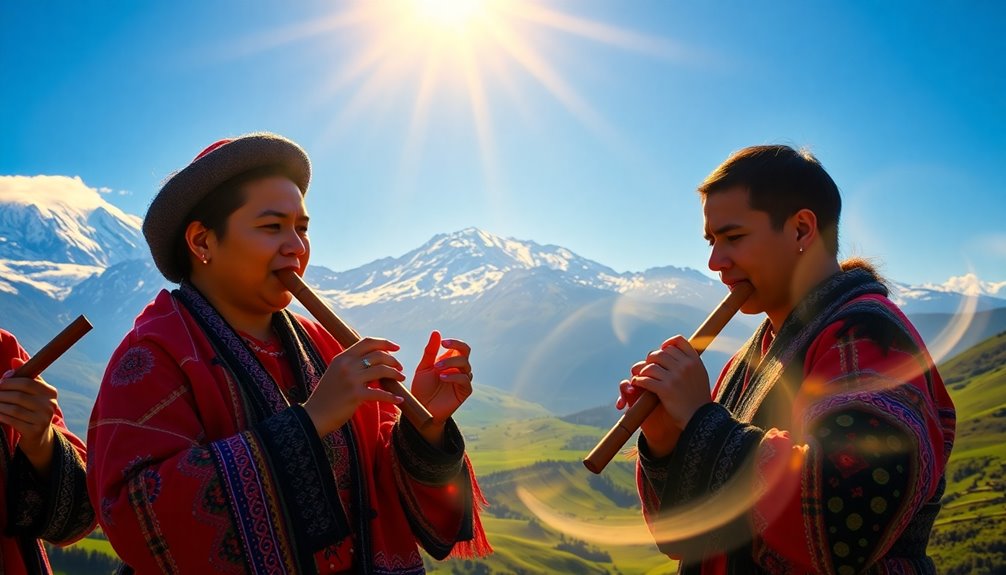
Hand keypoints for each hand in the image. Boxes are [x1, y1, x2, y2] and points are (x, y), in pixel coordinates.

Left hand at [0, 358, 56, 475]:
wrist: (39, 436)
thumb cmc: (32, 409)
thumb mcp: (33, 392)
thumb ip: (25, 376)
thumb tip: (15, 361)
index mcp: (51, 393)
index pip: (28, 383)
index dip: (10, 381)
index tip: (0, 382)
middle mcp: (50, 405)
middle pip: (19, 396)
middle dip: (2, 393)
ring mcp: (43, 419)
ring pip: (13, 408)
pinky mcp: (34, 431)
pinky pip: (12, 420)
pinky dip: (1, 415)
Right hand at [304, 337, 405, 436]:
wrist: (314, 415)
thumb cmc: (327, 396)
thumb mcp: (336, 373)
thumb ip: (352, 365)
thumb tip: (374, 362)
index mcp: (342, 357)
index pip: (367, 342)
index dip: (384, 343)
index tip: (396, 348)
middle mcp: (347, 365)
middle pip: (378, 355)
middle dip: (393, 360)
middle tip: (400, 368)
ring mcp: (351, 379)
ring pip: (381, 370)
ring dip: (395, 374)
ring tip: (401, 379)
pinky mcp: (355, 395)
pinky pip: (380, 393)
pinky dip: (392, 397)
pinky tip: (399, 399)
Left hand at [410, 331, 472, 444]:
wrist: (421, 409)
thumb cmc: (422, 388)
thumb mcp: (424, 367)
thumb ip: (430, 351)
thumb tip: (436, 332)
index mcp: (451, 360)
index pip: (460, 346)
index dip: (454, 342)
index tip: (443, 342)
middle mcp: (459, 368)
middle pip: (466, 352)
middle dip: (455, 349)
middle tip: (440, 352)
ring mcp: (463, 379)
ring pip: (465, 365)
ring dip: (451, 363)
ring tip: (437, 369)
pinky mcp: (465, 391)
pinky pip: (465, 379)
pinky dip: (454, 376)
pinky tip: (442, 377)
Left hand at [619, 335, 711, 455]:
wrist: (700, 420)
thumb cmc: (698, 399)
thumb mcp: (700, 376)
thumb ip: (690, 363)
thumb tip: (674, 349)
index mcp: (694, 361)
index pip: (678, 341)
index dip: (667, 344)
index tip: (662, 350)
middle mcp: (685, 366)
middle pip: (660, 353)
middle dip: (651, 359)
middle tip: (649, 367)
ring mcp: (675, 377)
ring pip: (650, 365)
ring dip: (642, 370)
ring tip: (640, 376)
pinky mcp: (665, 389)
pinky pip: (646, 379)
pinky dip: (638, 381)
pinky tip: (637, 383)